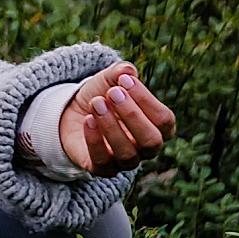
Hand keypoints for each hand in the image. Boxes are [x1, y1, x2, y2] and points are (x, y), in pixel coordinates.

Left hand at [59, 61, 175, 177]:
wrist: (74, 113)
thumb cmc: (102, 96)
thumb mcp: (109, 81)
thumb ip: (119, 73)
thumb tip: (127, 69)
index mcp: (158, 127)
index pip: (164, 120)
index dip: (146, 100)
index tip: (125, 80)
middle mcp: (146, 148)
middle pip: (152, 141)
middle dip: (132, 115)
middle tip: (112, 93)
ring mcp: (126, 161)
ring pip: (128, 154)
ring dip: (111, 127)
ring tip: (96, 103)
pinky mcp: (103, 168)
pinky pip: (103, 162)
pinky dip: (95, 141)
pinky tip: (88, 120)